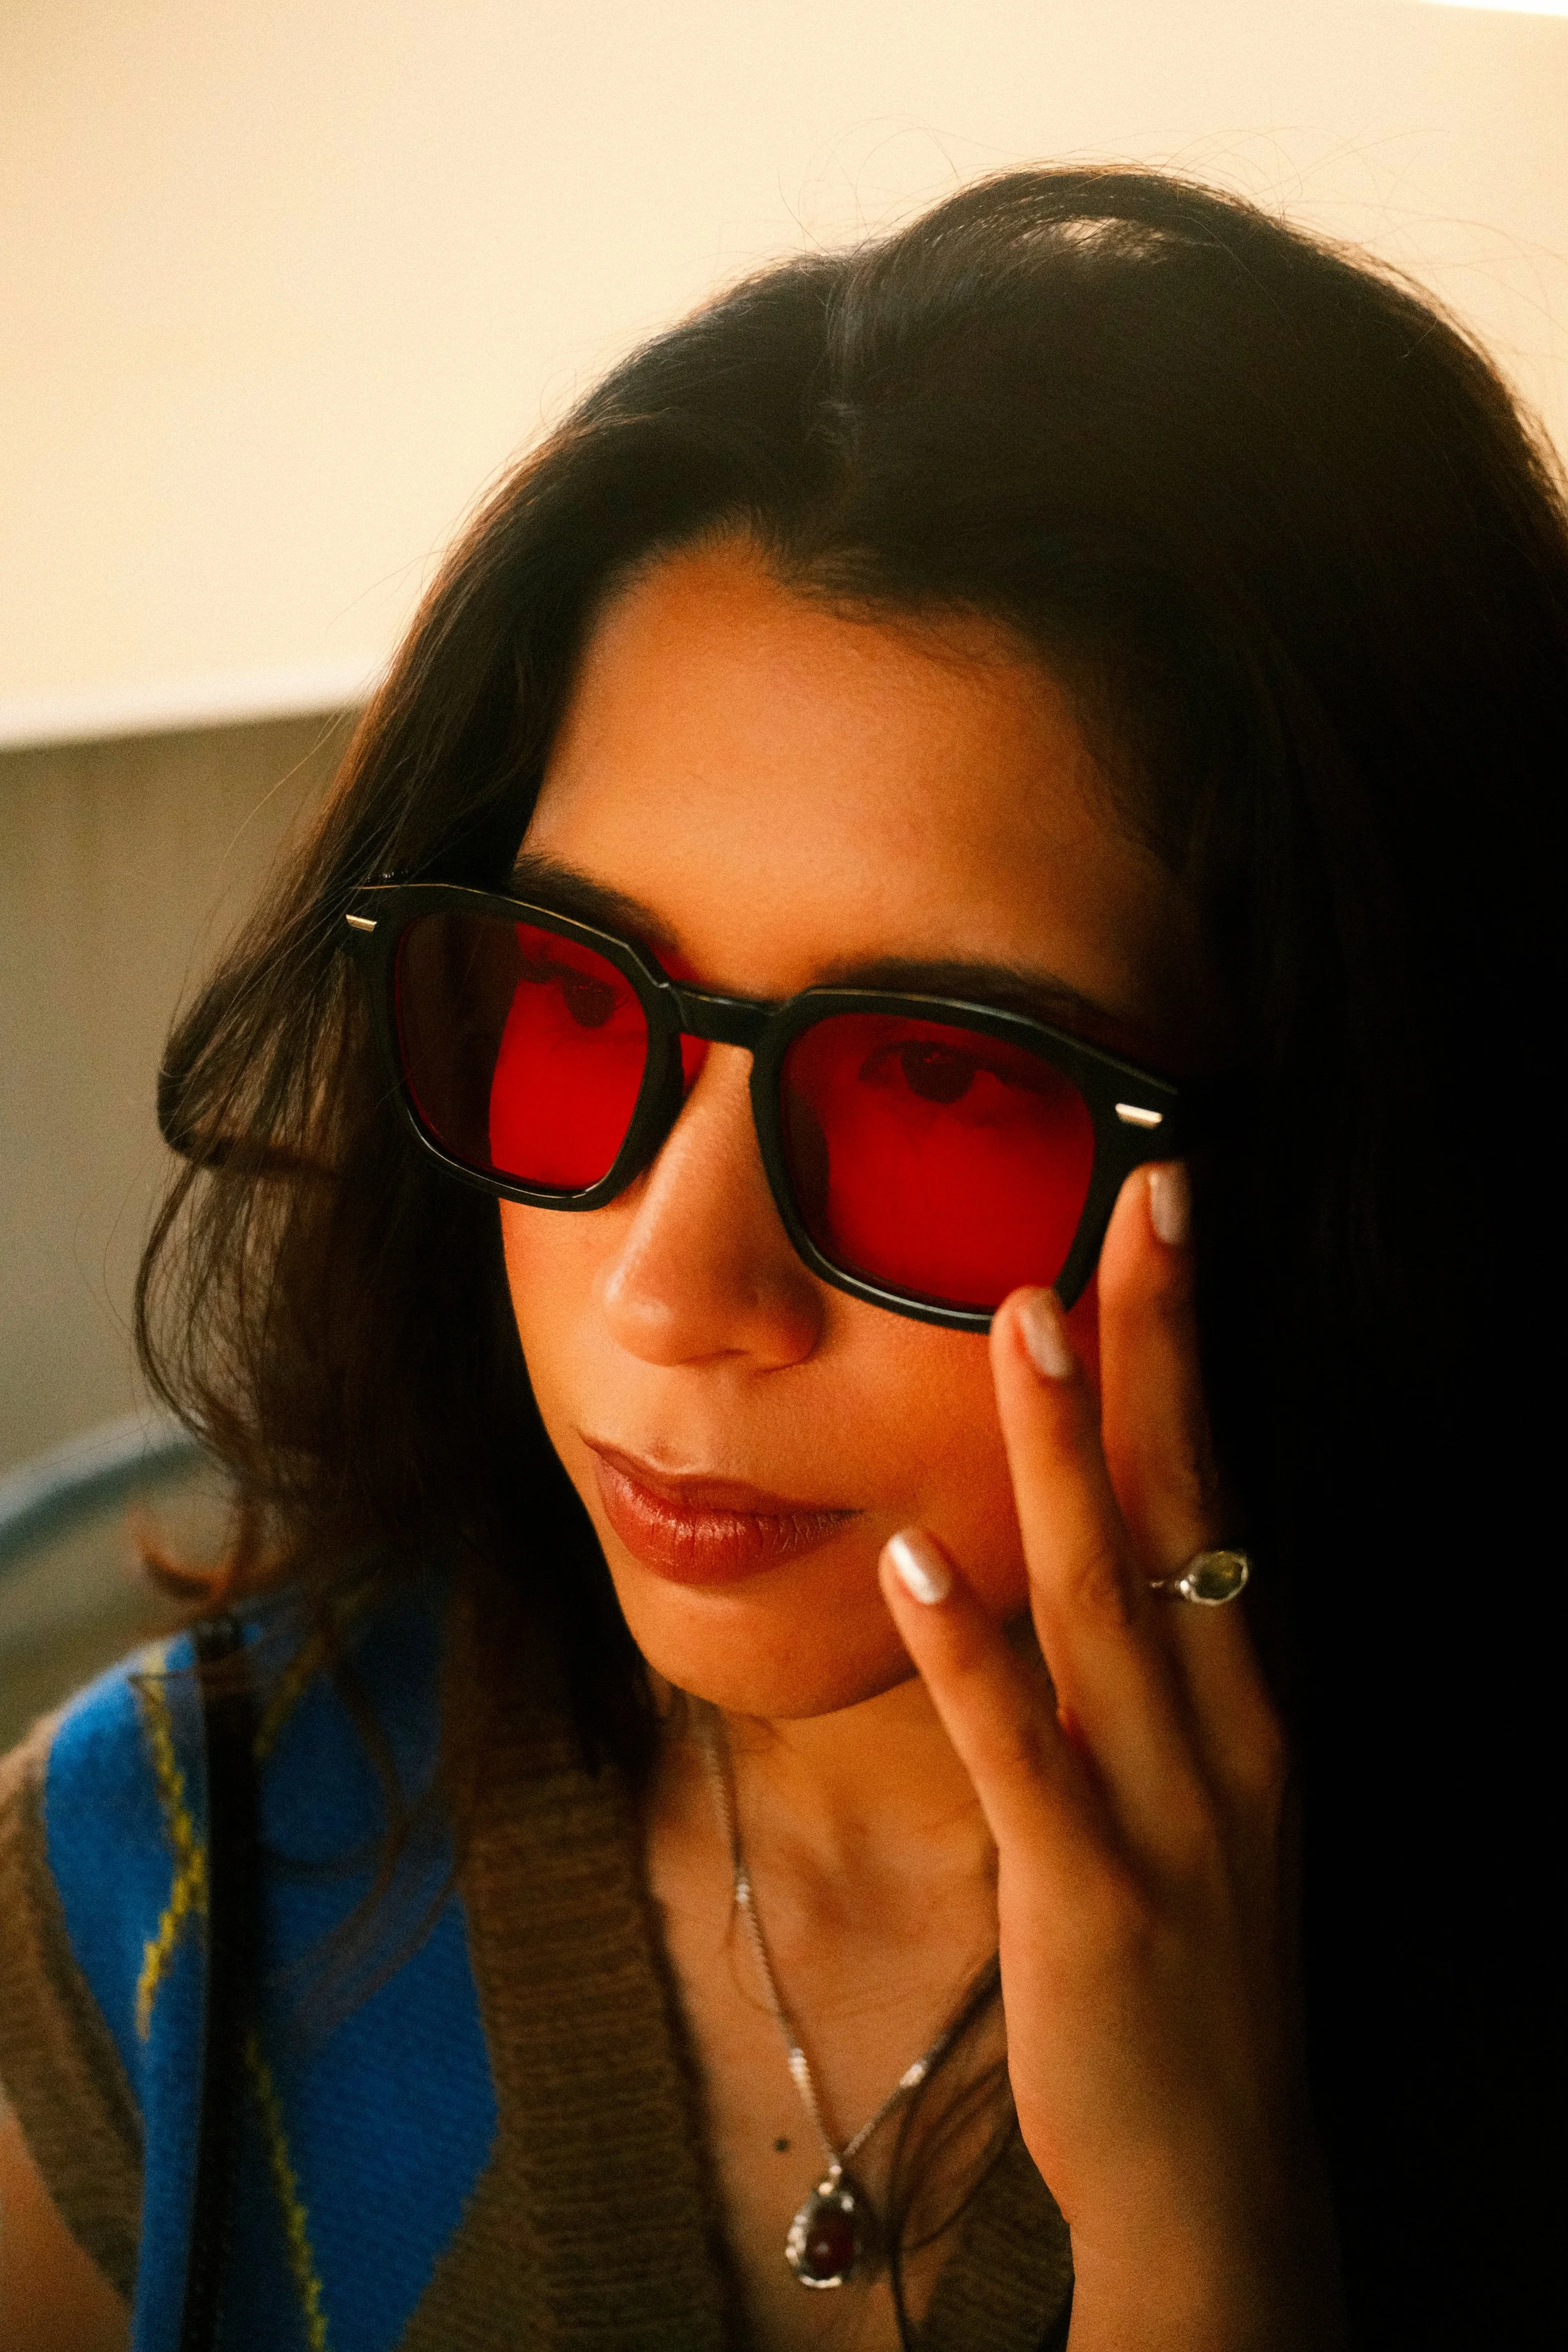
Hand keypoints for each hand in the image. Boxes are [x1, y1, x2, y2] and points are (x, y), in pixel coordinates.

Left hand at [877, 1165, 1340, 2351]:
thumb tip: (1077, 1527)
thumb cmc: (1187, 1951)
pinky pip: (1021, 1751)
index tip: (1158, 1217)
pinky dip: (972, 1652)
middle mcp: (1223, 1725)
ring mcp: (1166, 1807)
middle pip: (1182, 1505)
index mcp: (1244, 1689)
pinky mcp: (1089, 1892)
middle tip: (1125, 1208)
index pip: (1210, 1482)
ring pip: (1109, 1600)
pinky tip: (918, 1559)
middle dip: (1153, 1350)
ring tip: (1022, 1320)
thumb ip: (1144, 1662)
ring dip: (1063, 1455)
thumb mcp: (1191, 1783)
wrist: (1218, 2165)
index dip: (1185, 1347)